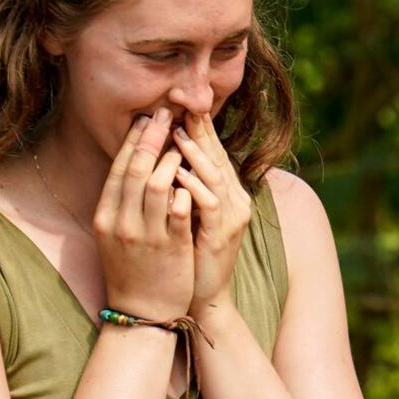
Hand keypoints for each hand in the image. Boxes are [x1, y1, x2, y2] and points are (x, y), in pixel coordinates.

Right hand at [92, 111, 194, 321]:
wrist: (141, 312)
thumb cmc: (132, 268)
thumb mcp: (115, 232)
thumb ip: (122, 201)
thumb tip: (134, 163)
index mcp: (105, 215)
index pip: (119, 168)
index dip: (134, 140)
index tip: (148, 116)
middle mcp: (121, 223)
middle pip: (136, 170)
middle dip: (152, 138)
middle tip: (167, 114)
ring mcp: (145, 236)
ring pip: (157, 187)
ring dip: (171, 160)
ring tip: (183, 143)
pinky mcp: (170, 249)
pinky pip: (178, 214)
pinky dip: (186, 192)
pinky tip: (194, 177)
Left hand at [169, 111, 251, 314]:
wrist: (201, 295)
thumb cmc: (189, 253)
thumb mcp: (187, 212)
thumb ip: (182, 185)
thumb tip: (163, 154)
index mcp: (226, 191)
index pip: (212, 151)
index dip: (199, 127)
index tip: (179, 103)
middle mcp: (235, 199)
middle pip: (218, 156)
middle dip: (200, 130)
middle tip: (182, 105)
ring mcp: (232, 216)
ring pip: (216, 175)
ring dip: (196, 154)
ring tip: (177, 133)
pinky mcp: (222, 234)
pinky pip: (209, 203)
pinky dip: (193, 186)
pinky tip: (177, 174)